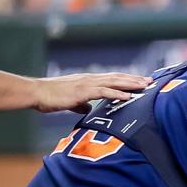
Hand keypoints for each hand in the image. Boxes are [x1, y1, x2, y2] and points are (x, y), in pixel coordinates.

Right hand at [28, 72, 148, 112]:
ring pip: (114, 82)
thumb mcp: (69, 101)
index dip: (127, 79)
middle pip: (117, 78)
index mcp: (88, 81)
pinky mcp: (82, 92)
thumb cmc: (49, 97)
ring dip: (131, 84)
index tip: (140, 80)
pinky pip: (103, 92)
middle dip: (135, 79)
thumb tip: (87, 109)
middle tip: (151, 81)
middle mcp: (90, 79)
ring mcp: (87, 84)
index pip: (112, 78)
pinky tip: (128, 96)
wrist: (35, 93)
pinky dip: (117, 94)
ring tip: (145, 86)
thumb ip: (80, 104)